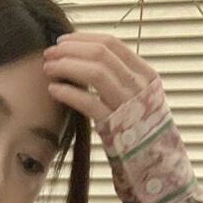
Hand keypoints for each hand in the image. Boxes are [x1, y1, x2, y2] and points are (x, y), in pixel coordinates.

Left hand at [41, 31, 159, 126]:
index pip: (112, 44)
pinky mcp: (115, 126)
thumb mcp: (138, 98)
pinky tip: (53, 89)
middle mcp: (139, 85)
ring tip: (48, 69)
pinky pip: (89, 102)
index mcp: (145, 73)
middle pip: (101, 54)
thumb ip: (120, 79)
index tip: (62, 41)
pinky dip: (68, 92)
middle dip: (70, 50)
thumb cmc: (139, 129)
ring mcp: (128, 105)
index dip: (84, 39)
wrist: (154, 163)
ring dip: (66, 66)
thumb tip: (87, 58)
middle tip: (49, 53)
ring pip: (95, 73)